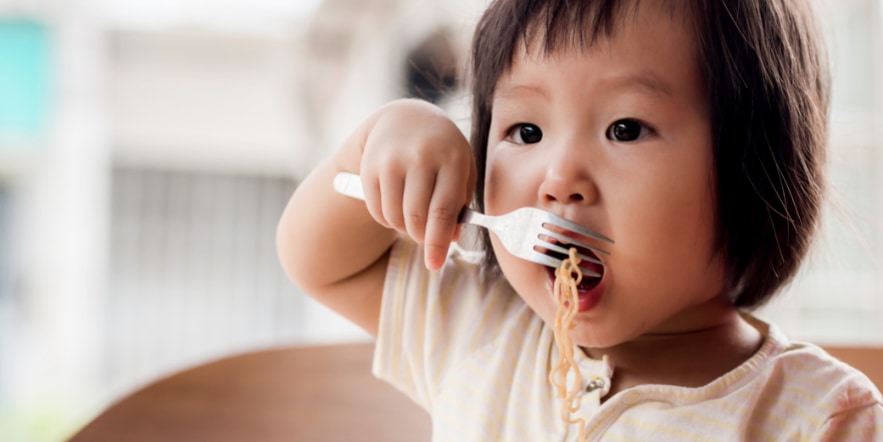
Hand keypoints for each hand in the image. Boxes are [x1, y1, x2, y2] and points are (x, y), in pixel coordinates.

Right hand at [358, 99, 475, 269]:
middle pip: (416, 218)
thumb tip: (449, 240)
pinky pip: (377, 211)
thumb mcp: (462, 170)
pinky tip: (398, 208)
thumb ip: (460, 205)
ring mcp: (392, 161)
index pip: (443, 211)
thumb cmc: (443, 152)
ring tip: (414, 220)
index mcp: (451, 160)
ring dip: (405, 229)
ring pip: (395, 217)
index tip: (434, 265)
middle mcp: (420, 158)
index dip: (438, 243)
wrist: (406, 119)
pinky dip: (388, 219)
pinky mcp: (370, 167)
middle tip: (427, 237)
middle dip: (422, 238)